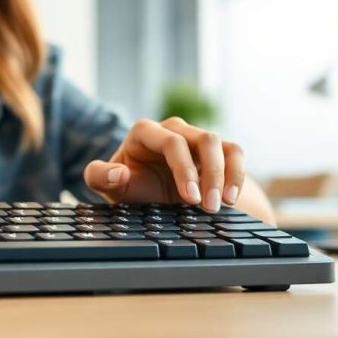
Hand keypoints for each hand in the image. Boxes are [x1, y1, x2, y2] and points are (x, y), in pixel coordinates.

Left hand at [83, 117, 244, 212]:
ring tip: (223, 205)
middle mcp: (173, 129)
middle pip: (202, 140)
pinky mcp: (215, 150)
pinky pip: (234, 152)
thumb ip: (100, 178)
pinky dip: (237, 173)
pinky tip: (232, 198)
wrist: (151, 193)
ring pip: (220, 144)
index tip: (191, 198)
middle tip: (209, 208)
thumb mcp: (110, 186)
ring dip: (225, 175)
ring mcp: (195, 137)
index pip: (171, 142)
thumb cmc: (129, 186)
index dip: (184, 169)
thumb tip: (119, 173)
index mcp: (145, 132)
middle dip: (209, 175)